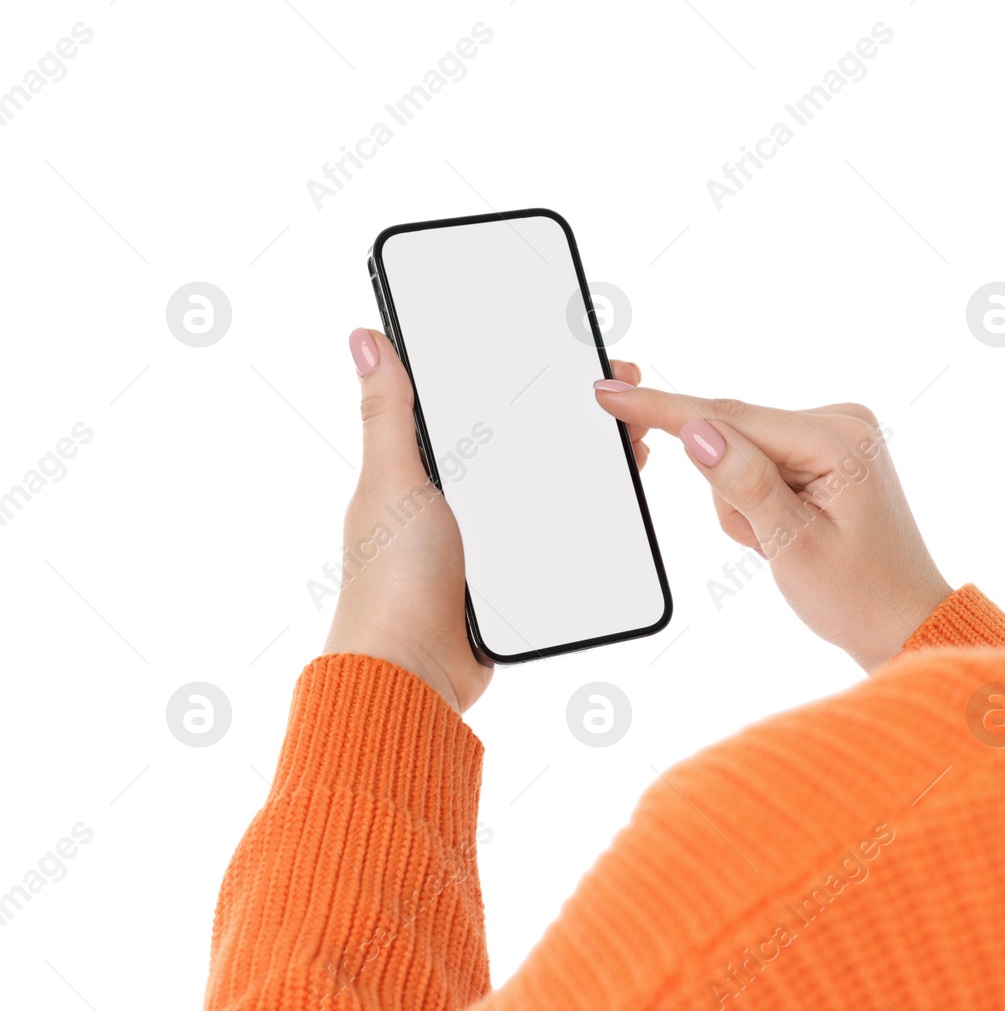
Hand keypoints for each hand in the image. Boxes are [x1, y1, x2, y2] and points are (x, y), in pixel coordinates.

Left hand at [323, 327, 652, 711]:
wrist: (415, 675)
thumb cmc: (390, 579)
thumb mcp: (394, 482)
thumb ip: (388, 412)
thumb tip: (363, 335)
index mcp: (424, 466)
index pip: (484, 402)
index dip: (529, 372)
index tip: (574, 351)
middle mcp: (460, 496)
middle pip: (530, 439)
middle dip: (577, 415)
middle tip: (625, 397)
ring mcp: (492, 537)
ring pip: (554, 484)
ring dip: (595, 460)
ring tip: (634, 441)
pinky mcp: (517, 574)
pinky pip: (562, 531)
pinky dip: (593, 510)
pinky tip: (623, 491)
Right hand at [593, 384, 952, 671]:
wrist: (902, 621)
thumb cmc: (858, 594)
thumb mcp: (792, 546)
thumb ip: (743, 483)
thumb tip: (696, 429)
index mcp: (839, 437)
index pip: (732, 416)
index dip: (665, 408)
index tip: (611, 393)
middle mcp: (840, 420)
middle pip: (733, 435)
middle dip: (732, 494)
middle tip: (766, 542)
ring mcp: (833, 432)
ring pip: (739, 452)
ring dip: (744, 504)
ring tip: (782, 543)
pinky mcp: (823, 449)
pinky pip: (757, 461)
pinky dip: (756, 500)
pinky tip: (788, 531)